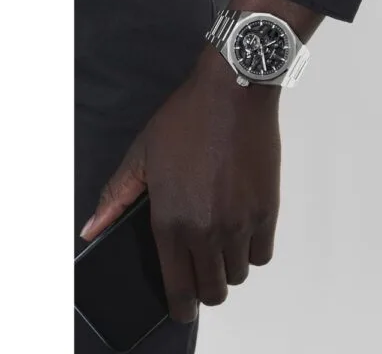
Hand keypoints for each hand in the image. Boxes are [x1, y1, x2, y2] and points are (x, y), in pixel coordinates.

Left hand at [80, 45, 281, 322]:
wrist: (232, 96)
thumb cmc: (186, 121)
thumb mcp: (142, 155)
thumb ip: (116, 197)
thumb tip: (92, 230)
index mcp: (171, 221)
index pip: (179, 288)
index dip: (181, 307)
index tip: (183, 308)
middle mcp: (206, 230)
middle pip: (213, 290)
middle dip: (205, 289)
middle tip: (203, 272)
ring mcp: (240, 223)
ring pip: (239, 274)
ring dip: (229, 266)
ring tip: (222, 243)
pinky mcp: (266, 210)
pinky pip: (263, 253)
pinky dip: (253, 250)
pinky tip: (243, 230)